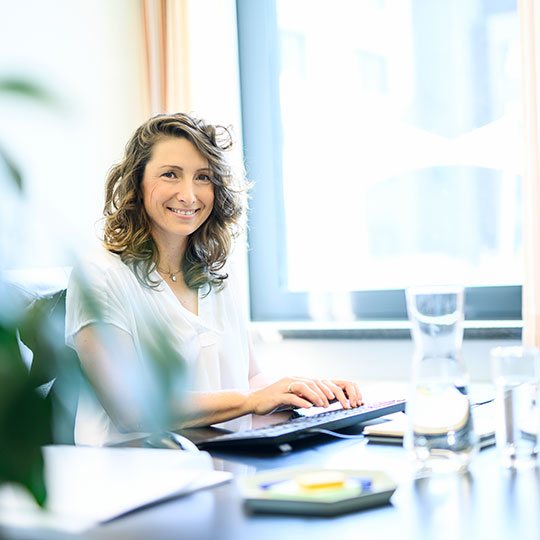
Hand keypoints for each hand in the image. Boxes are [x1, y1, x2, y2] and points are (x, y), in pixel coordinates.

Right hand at [247, 376, 361, 415]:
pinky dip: (301, 401)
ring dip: (316, 396)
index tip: (340, 398)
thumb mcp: (293, 398)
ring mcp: (285, 386)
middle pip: (314, 383)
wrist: (255, 401)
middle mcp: (293, 380)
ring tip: (324, 405)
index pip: (318, 382)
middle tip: (337, 403)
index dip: (330, 389)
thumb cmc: (275, 400)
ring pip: (305, 387)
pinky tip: (308, 407)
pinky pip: (291, 396)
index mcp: (298, 380)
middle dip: (327, 393)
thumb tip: (321, 401)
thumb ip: (305, 397)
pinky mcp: (278, 395)